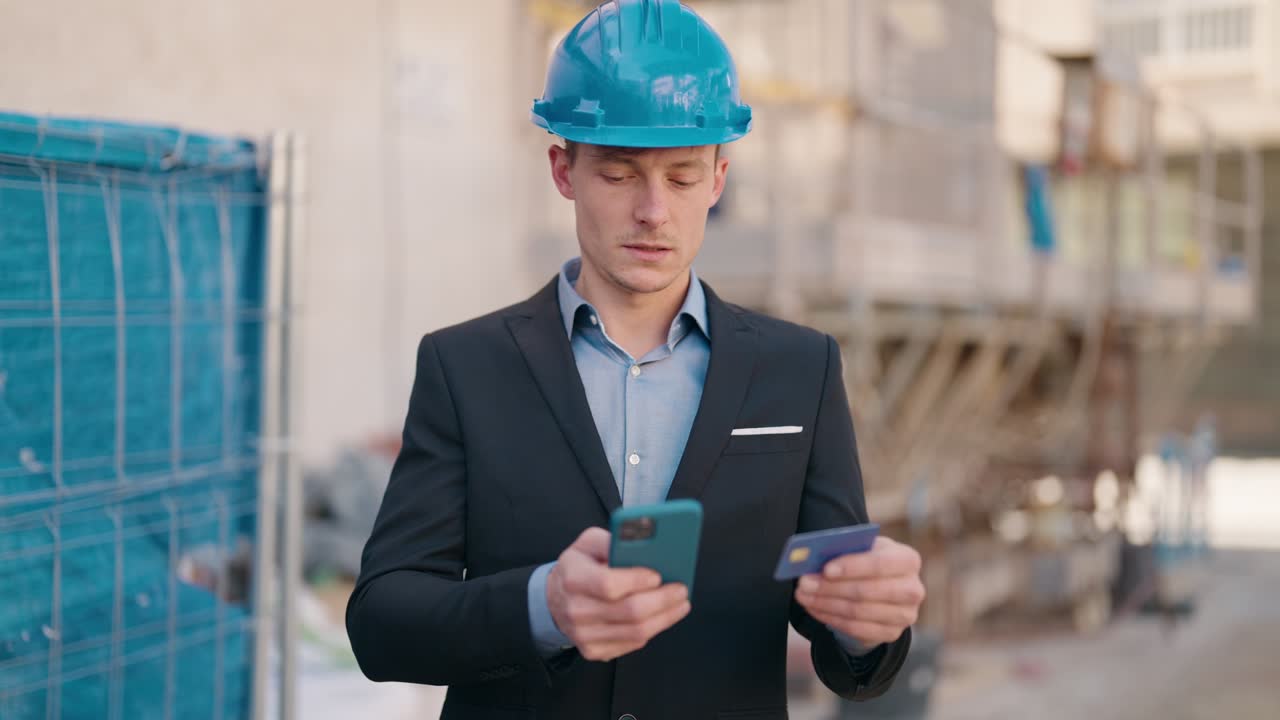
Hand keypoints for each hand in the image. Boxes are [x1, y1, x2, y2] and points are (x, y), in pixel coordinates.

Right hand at [547, 527, 690, 661]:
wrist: (554, 599)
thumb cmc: (577, 567)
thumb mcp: (587, 543)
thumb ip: (612, 540)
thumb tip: (642, 542)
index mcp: (573, 578)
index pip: (609, 584)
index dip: (637, 581)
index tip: (658, 575)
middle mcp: (576, 609)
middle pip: (630, 611)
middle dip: (663, 600)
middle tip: (681, 590)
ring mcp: (584, 634)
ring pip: (636, 631)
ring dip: (665, 618)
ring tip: (680, 604)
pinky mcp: (594, 650)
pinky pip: (632, 644)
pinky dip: (653, 629)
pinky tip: (662, 617)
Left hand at [793, 536, 924, 647]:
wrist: (883, 588)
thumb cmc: (868, 562)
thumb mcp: (862, 549)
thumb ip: (843, 550)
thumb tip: (811, 558)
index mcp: (908, 560)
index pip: (880, 564)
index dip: (852, 567)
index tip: (826, 569)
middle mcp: (912, 589)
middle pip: (866, 591)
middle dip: (830, 587)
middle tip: (804, 583)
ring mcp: (905, 615)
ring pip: (857, 611)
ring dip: (825, 603)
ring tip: (803, 595)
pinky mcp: (892, 633)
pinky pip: (856, 629)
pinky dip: (830, 618)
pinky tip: (815, 608)